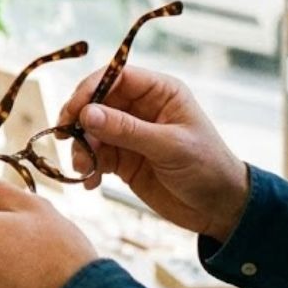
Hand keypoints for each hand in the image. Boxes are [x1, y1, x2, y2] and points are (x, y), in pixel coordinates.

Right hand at [57, 66, 248, 242]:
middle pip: (97, 102)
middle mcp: (141, 107)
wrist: (220, 210)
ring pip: (91, 130)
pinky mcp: (122, 158)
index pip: (116, 76)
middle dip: (80, 120)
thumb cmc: (207, 168)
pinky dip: (88, 166)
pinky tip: (91, 182)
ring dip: (82, 147)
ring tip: (83, 167)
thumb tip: (87, 113)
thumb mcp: (169, 147)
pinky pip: (95, 155)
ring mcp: (129, 133)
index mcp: (159, 92)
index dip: (91, 88)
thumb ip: (127, 130)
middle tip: (67, 137)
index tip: (74, 110)